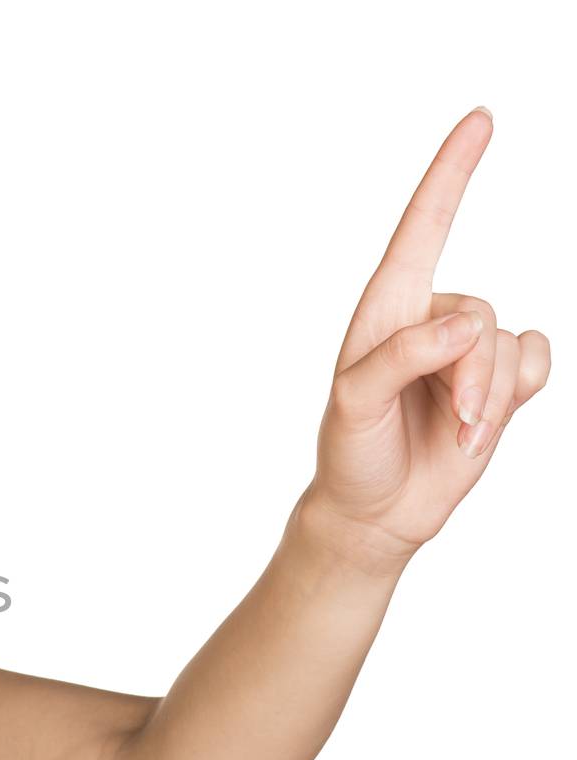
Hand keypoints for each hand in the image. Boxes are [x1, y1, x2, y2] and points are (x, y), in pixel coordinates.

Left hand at [302, 108, 551, 574]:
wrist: (378, 511)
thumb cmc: (353, 452)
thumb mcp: (355, 406)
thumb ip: (403, 358)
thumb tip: (466, 327)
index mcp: (385, 309)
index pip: (421, 228)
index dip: (451, 173)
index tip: (480, 119)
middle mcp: (430, 318)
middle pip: (480, 313)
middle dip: (470, 374)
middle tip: (447, 420)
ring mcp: (467, 350)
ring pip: (509, 343)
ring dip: (489, 398)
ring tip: (455, 432)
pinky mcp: (499, 381)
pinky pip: (537, 363)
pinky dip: (514, 401)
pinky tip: (480, 428)